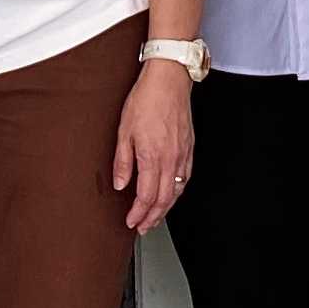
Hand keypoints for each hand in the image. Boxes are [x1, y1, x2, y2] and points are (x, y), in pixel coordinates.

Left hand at [113, 58, 194, 234]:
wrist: (169, 80)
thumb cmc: (146, 100)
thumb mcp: (124, 130)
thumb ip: (123, 161)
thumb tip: (120, 184)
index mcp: (153, 157)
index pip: (146, 196)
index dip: (138, 213)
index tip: (131, 221)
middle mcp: (171, 160)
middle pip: (163, 199)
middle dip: (152, 218)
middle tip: (143, 227)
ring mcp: (182, 155)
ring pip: (176, 191)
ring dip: (165, 208)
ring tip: (155, 217)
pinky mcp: (189, 148)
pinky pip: (184, 178)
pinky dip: (177, 192)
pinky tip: (171, 194)